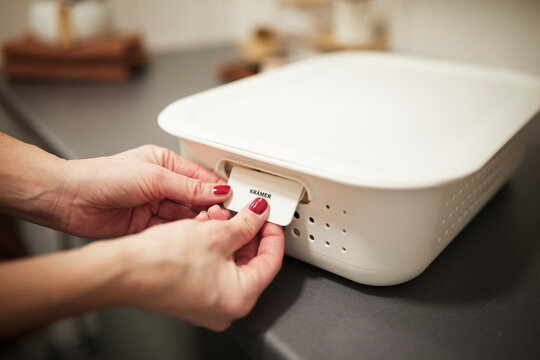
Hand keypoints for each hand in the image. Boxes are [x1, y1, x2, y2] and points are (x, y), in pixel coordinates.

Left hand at [54, 145, 231, 237]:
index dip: (219, 189)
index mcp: (166, 164)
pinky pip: (173, 230)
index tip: (235, 200)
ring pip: (186, 216)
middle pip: (196, 199)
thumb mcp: (153, 178)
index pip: (201, 178)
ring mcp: (155, 206)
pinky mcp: (147, 227)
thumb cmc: (102, 177)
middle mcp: (162, 185)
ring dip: (198, 223)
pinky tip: (193, 236)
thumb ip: (188, 187)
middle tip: (224, 218)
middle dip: (210, 208)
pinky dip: (183, 234)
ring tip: (211, 228)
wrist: (69, 200)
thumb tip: (218, 190)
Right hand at [114, 198, 283, 330]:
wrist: (123, 271)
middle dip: (247, 232)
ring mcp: (207, 303)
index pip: (271, 262)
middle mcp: (226, 307)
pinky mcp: (191, 294)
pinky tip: (204, 227)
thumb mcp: (215, 233)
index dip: (273, 234)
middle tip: (247, 212)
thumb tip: (258, 215)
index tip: (270, 218)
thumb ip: (245, 223)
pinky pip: (212, 267)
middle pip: (250, 262)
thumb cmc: (162, 263)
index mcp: (240, 298)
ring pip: (229, 262)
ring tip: (219, 214)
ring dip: (227, 235)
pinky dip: (211, 246)